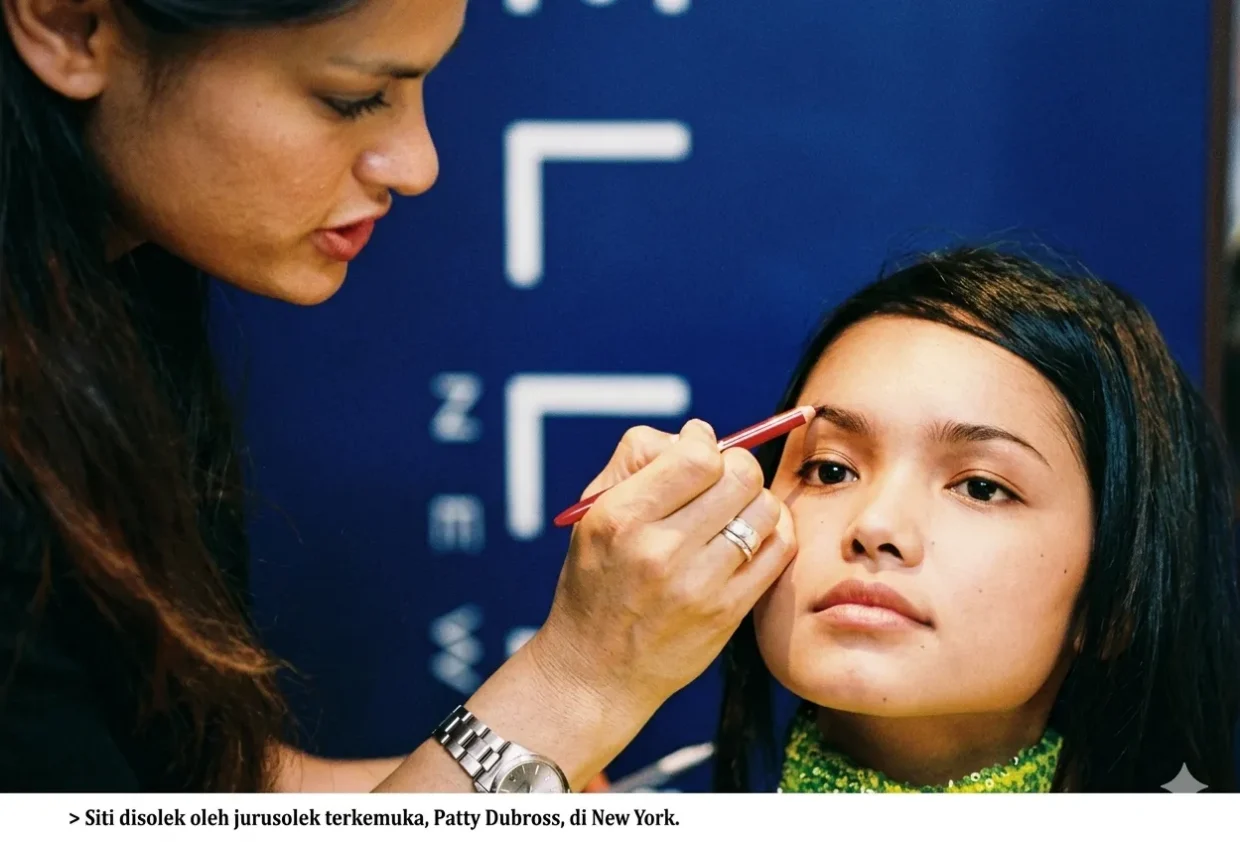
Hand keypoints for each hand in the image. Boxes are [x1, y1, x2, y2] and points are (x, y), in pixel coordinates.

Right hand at [527, 417, 796, 723]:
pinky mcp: (728, 612)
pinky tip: (752, 534)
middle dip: (734, 467)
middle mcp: (660, 550)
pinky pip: (779, 549)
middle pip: (739, 475)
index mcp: (621, 517)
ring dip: (756, 499)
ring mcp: (699, 585)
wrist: (596, 671)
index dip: (705, 442)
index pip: (696, 455)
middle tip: (720, 479)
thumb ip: (637, 460)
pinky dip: (774, 531)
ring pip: (765, 509)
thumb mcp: (593, 514)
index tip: (697, 450)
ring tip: (734, 510)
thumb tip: (696, 434)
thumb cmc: (596, 580)